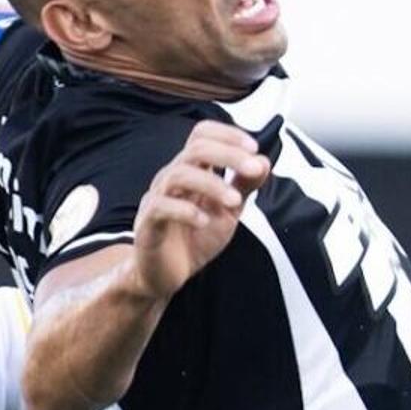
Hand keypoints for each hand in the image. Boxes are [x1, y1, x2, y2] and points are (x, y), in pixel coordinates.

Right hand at [132, 123, 269, 299]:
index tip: (254, 147)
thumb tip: (263, 161)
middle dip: (229, 155)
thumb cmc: (194, 239)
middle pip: (196, 148)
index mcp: (191, 170)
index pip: (202, 134)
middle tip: (254, 169)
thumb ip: (244, 186)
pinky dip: (185, 211)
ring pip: (180, 174)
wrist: (167, 275)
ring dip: (212, 184)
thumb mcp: (229, 211)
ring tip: (234, 201)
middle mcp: (172, 177)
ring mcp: (157, 198)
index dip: (228, 134)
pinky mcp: (147, 223)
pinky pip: (161, 207)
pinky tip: (204, 222)